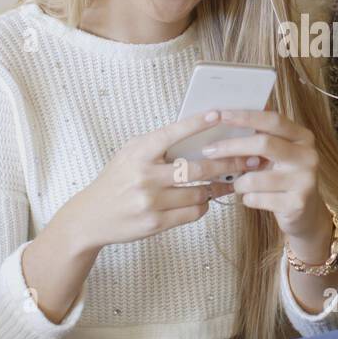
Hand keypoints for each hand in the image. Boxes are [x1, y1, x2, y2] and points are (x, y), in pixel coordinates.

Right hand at [66, 110, 249, 249]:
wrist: (90, 217)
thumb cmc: (116, 180)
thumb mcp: (129, 154)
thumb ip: (157, 145)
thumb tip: (196, 132)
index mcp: (138, 153)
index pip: (172, 133)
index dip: (197, 123)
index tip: (219, 114)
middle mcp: (144, 176)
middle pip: (197, 169)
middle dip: (227, 164)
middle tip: (247, 159)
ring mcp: (150, 202)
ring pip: (199, 193)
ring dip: (216, 188)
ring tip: (227, 182)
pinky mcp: (155, 223)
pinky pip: (193, 213)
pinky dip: (203, 205)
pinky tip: (204, 199)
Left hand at [202, 109, 327, 247]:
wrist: (305, 213)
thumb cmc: (281, 177)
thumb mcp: (276, 153)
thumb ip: (259, 137)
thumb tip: (222, 118)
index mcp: (302, 137)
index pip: (273, 120)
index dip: (245, 116)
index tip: (219, 114)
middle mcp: (308, 155)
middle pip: (264, 144)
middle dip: (231, 147)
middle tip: (208, 150)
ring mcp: (305, 180)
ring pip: (254, 177)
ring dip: (239, 182)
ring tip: (240, 185)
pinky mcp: (296, 203)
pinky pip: (256, 198)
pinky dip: (247, 198)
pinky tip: (252, 198)